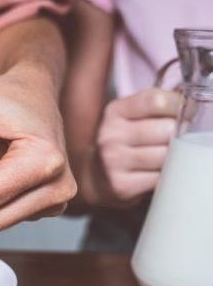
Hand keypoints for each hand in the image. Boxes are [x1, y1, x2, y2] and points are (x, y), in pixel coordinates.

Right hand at [93, 88, 179, 205]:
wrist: (96, 177)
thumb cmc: (123, 142)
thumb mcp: (129, 116)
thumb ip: (155, 106)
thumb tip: (189, 101)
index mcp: (114, 112)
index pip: (156, 100)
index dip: (176, 105)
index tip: (181, 112)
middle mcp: (110, 135)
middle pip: (166, 129)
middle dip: (177, 135)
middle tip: (172, 139)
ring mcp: (113, 161)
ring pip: (165, 155)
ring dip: (172, 157)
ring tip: (164, 157)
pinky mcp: (121, 185)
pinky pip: (160, 178)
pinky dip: (164, 175)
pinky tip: (154, 172)